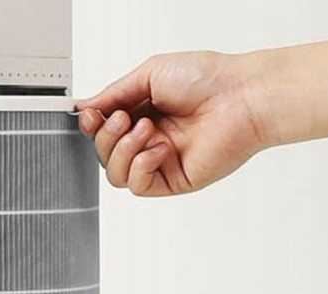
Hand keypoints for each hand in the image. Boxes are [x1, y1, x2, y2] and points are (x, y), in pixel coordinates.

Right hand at [76, 51, 264, 196]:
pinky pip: (137, 185)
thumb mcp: (150, 74)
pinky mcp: (171, 181)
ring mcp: (159, 162)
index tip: (91, 115)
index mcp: (142, 113)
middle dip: (107, 136)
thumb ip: (114, 93)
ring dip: (123, 151)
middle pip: (104, 154)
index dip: (92, 126)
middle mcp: (149, 139)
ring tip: (146, 130)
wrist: (242, 96)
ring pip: (115, 174)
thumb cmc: (208, 79)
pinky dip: (141, 166)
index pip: (102, 130)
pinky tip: (160, 148)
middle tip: (125, 119)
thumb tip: (85, 106)